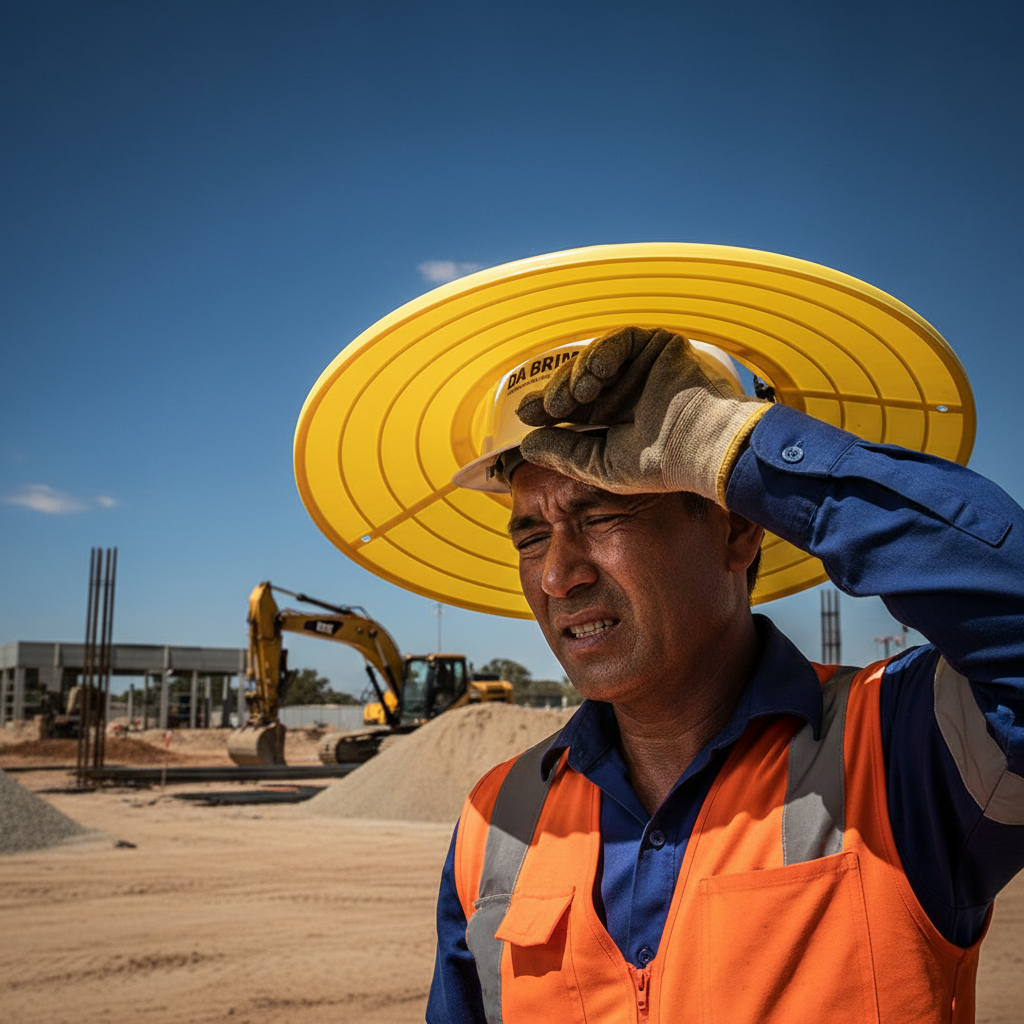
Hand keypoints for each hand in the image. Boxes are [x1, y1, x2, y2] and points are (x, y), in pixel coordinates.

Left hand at [515, 326, 769, 503]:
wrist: (703, 445)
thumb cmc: (659, 463)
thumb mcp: (599, 464)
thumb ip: (563, 453)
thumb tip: (526, 445)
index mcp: (616, 419)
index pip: (573, 407)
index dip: (547, 407)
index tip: (525, 413)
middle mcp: (627, 391)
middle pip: (579, 381)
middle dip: (559, 392)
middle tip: (554, 407)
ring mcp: (643, 368)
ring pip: (596, 359)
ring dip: (579, 374)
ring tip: (578, 394)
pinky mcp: (660, 347)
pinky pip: (622, 340)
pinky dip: (604, 352)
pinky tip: (596, 371)